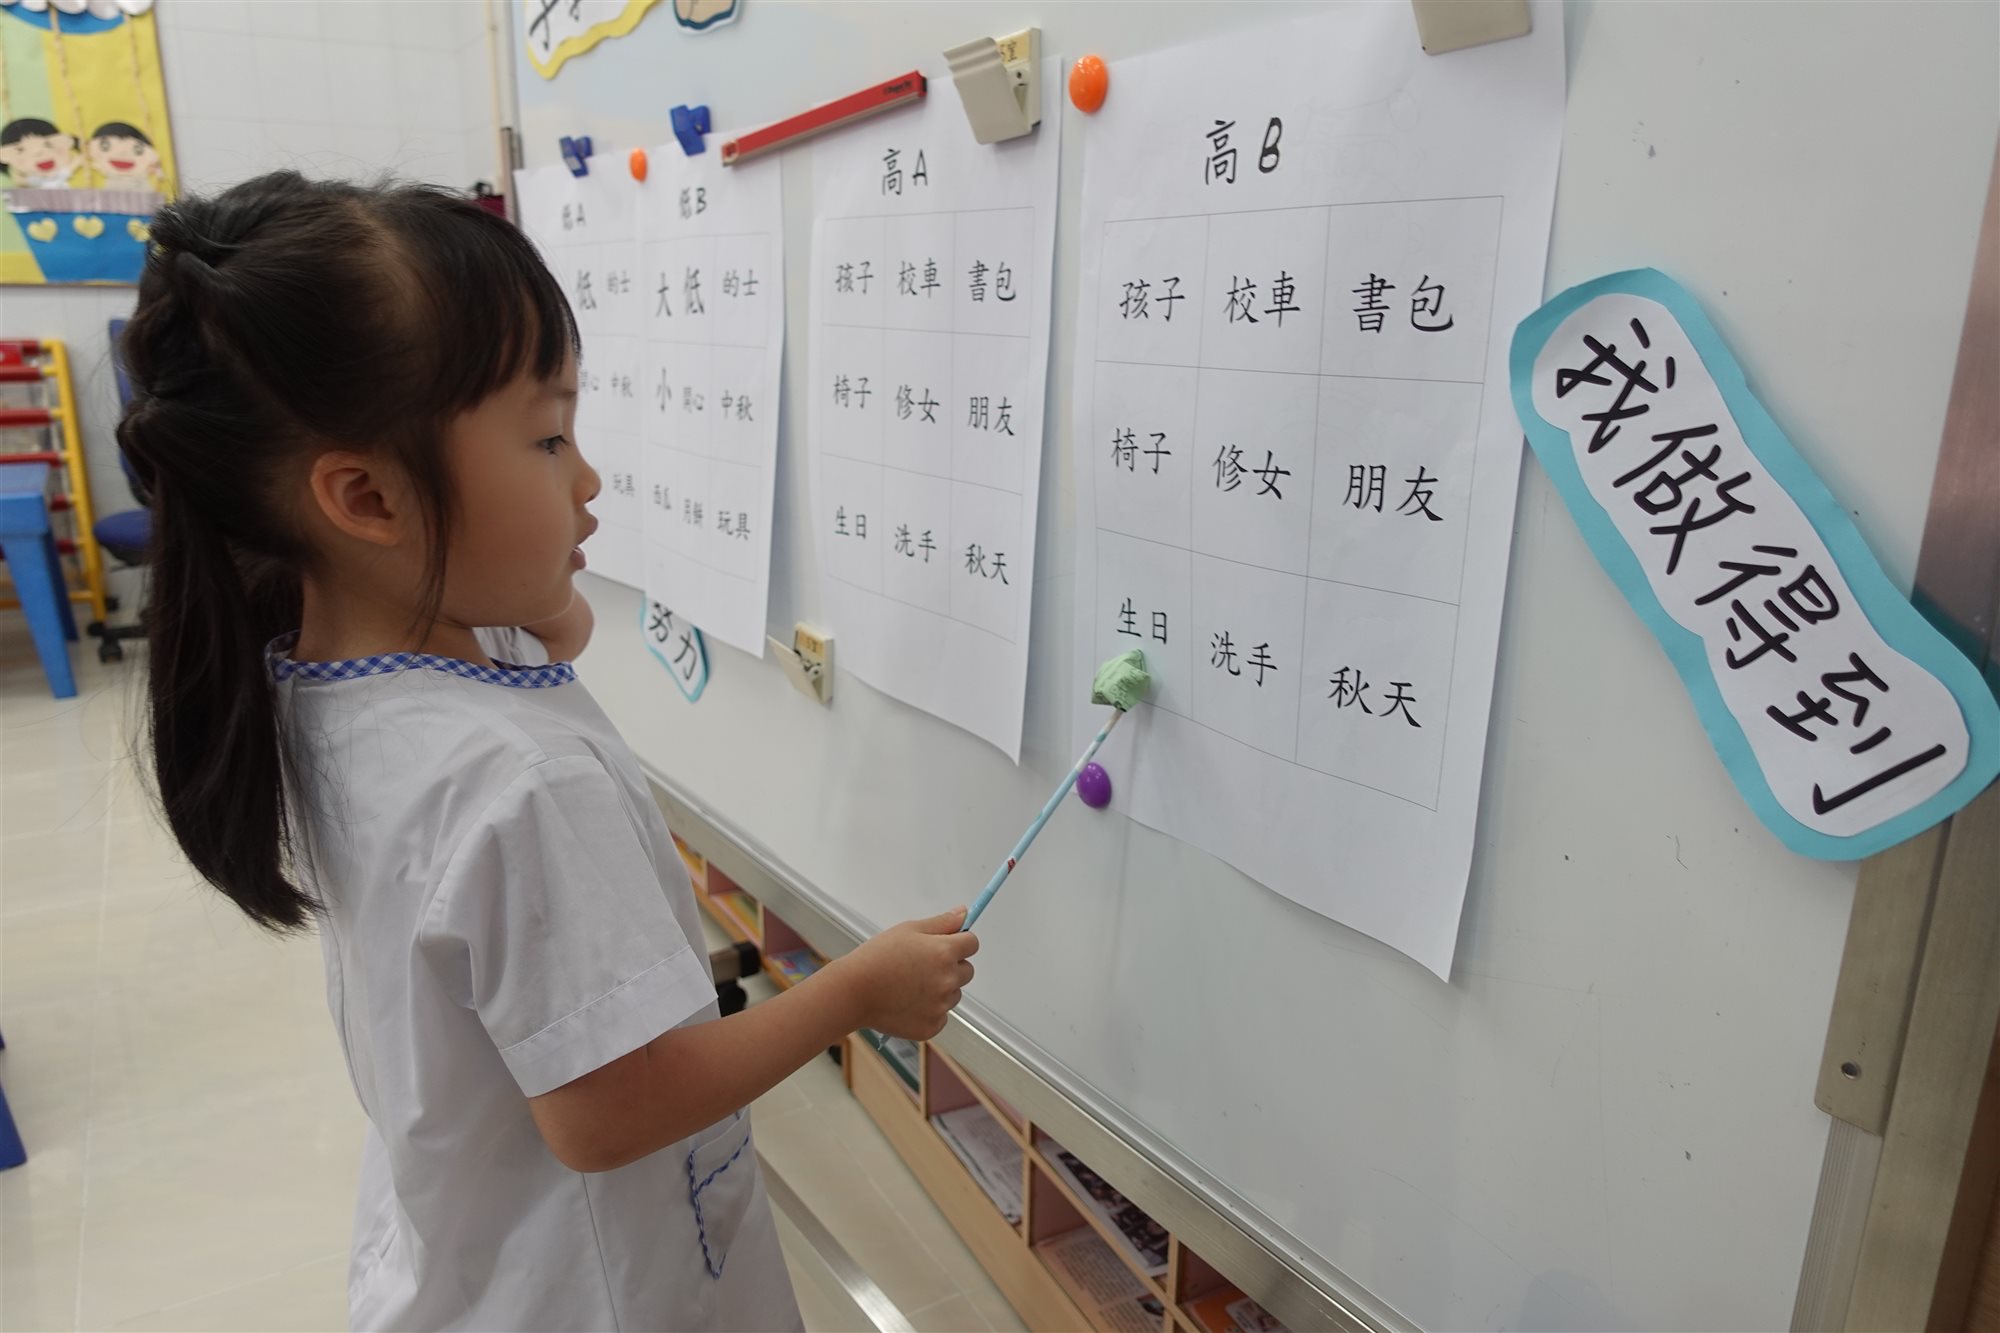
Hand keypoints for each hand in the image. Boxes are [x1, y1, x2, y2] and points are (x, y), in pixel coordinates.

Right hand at [828, 908, 979, 1039]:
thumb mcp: (909, 930)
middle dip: (951, 966)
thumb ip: (942, 923)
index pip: (972, 943)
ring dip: (940, 989)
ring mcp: (941, 1006)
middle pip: (966, 970)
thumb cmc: (876, 958)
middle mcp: (948, 980)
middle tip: (922, 966)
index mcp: (944, 952)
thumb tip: (964, 913)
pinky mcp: (932, 1026)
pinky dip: (929, 1010)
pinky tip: (907, 1002)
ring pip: (953, 994)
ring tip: (909, 985)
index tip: (948, 944)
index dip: (960, 941)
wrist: (853, 992)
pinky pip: (941, 1015)